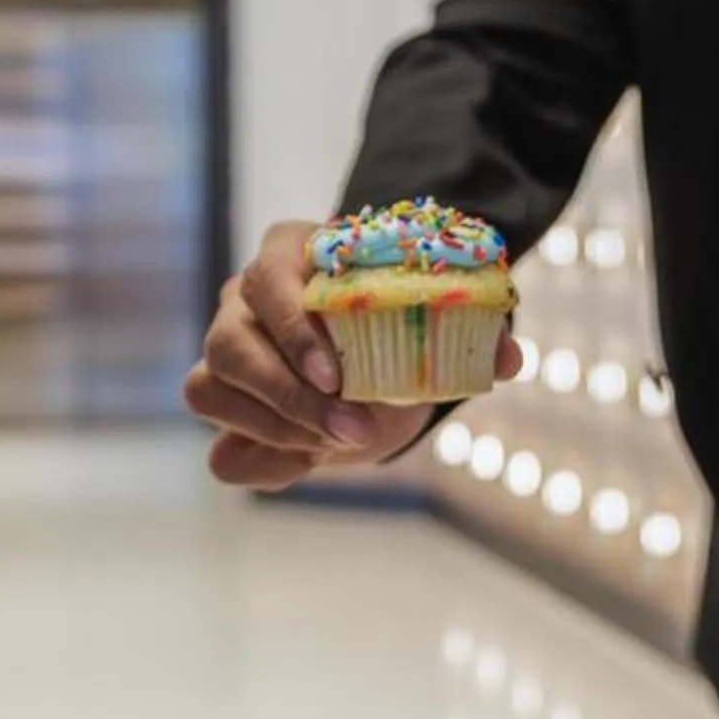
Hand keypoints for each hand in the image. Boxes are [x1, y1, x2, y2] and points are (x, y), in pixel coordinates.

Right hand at [183, 219, 522, 488]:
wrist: (378, 366)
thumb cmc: (396, 330)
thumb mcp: (432, 328)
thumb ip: (469, 338)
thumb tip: (508, 357)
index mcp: (289, 255)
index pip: (267, 276)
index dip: (294, 326)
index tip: (338, 376)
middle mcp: (242, 298)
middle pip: (231, 341)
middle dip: (290, 394)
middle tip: (350, 428)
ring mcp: (223, 350)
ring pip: (211, 387)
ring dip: (274, 429)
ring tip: (334, 447)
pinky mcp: (223, 405)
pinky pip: (217, 445)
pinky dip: (261, 460)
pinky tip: (308, 463)